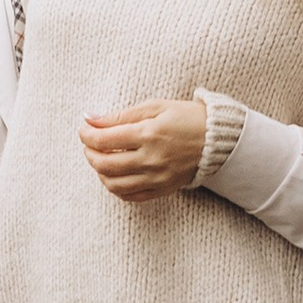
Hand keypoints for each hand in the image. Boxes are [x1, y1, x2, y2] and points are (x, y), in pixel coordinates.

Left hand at [79, 99, 207, 205]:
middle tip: (89, 144)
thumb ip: (120, 115)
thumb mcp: (154, 107)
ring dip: (99, 172)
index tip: (84, 128)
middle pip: (104, 164)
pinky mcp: (163, 189)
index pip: (103, 140)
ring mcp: (157, 178)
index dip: (86, 134)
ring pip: (113, 184)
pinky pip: (130, 196)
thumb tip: (90, 118)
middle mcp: (151, 159)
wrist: (218, 140)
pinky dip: (116, 187)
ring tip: (100, 159)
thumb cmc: (186, 117)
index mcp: (148, 134)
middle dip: (89, 153)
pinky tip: (115, 174)